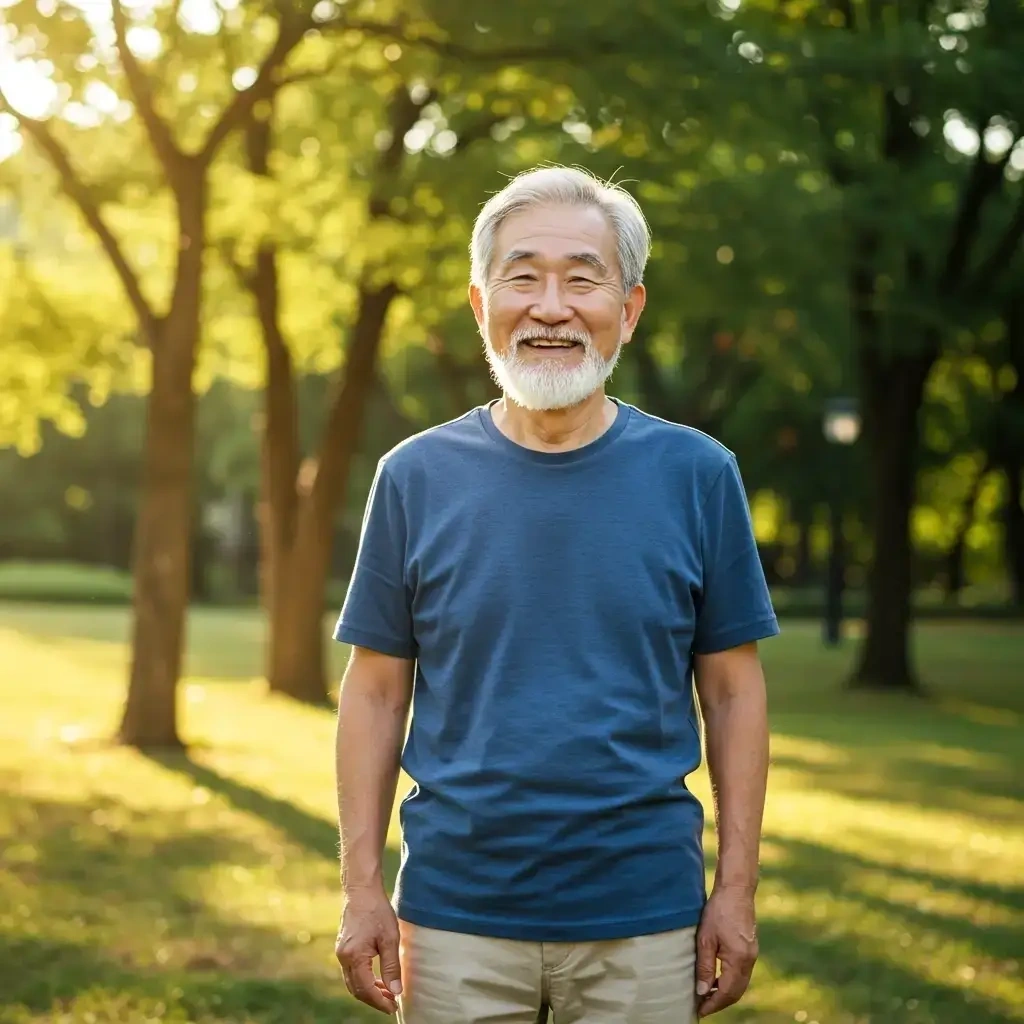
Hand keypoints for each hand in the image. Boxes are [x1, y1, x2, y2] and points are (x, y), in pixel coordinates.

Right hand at [335, 886, 402, 1015]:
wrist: (361, 890)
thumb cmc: (377, 911)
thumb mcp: (389, 938)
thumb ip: (391, 966)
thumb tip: (396, 991)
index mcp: (354, 957)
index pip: (366, 989)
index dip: (380, 1002)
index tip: (393, 1008)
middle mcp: (343, 957)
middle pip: (356, 989)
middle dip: (374, 1000)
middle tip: (392, 1003)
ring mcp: (341, 953)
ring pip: (353, 982)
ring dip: (369, 991)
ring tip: (387, 993)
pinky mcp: (343, 948)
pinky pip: (351, 972)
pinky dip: (364, 980)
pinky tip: (377, 979)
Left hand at [694, 885, 758, 1016]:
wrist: (736, 890)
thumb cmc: (718, 911)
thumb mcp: (705, 939)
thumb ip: (705, 967)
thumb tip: (702, 992)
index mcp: (739, 960)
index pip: (727, 992)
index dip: (713, 1004)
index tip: (699, 1011)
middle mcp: (749, 961)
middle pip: (736, 992)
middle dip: (720, 1002)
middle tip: (702, 1007)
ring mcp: (752, 955)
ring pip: (740, 984)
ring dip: (725, 993)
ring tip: (707, 996)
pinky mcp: (750, 949)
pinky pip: (741, 974)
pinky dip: (730, 981)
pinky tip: (716, 979)